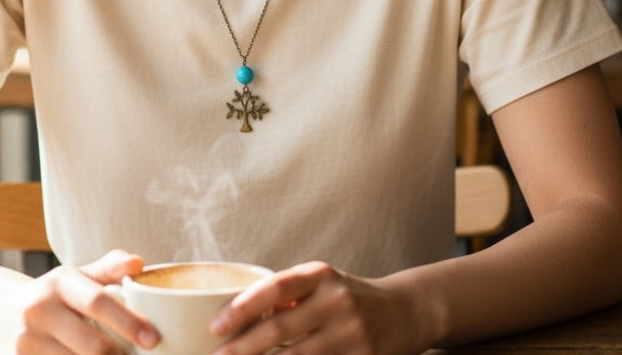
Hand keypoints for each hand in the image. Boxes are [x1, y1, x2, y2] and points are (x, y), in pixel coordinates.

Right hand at [0, 249, 159, 354]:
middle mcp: (40, 310)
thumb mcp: (78, 275)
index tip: (153, 338)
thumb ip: (110, 268)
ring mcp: (25, 342)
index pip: (99, 301)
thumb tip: (139, 264)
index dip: (129, 322)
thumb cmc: (54, 294)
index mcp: (60, 281)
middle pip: (90, 345)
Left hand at [210, 261, 422, 354]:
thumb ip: (288, 295)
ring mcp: (352, 334)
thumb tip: (239, 315)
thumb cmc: (348, 296)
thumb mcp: (321, 282)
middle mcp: (337, 301)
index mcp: (321, 275)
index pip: (276, 287)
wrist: (405, 311)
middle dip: (243, 348)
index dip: (243, 307)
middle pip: (281, 330)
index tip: (216, 325)